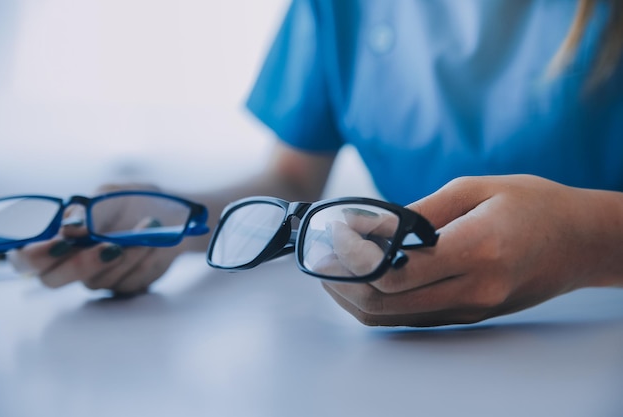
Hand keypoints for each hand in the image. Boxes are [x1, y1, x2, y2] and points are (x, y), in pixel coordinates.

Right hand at [8, 183, 184, 294]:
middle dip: (82, 264)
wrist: (172, 215)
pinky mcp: (124, 286)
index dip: (36, 255)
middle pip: (53, 280)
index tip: (62, 244)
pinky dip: (145, 260)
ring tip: (149, 225)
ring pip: (98, 281)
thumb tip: (70, 230)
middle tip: (111, 246)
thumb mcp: (109, 196)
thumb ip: (86, 212)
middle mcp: (70, 261)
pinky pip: (128, 284)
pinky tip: (156, 242)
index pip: (28, 256)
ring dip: (128, 254)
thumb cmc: (133, 201)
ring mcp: (97, 277)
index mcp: (58, 236)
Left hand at [322, 175, 622, 326]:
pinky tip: (363, 283)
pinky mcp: (471, 315)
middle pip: (387, 302)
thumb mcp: (476, 189)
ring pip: (395, 318)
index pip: (396, 271)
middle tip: (320, 258)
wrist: (581, 241)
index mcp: (476, 249)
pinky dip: (380, 305)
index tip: (333, 235)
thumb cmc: (534, 204)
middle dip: (343, 282)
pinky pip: (413, 318)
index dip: (353, 256)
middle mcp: (474, 289)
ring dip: (354, 298)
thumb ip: (420, 212)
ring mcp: (472, 308)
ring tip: (331, 272)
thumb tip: (373, 227)